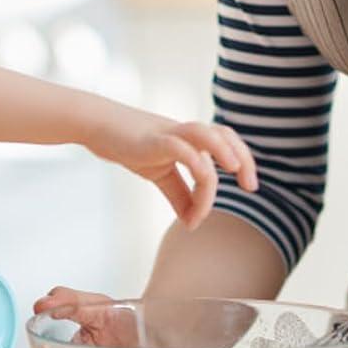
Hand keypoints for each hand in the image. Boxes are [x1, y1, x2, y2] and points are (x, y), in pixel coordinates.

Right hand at [85, 108, 256, 227]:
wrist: (96, 126)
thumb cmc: (128, 145)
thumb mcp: (158, 173)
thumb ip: (178, 194)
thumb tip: (192, 221)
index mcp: (190, 140)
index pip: (226, 142)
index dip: (243, 161)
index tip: (249, 187)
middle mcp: (184, 134)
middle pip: (224, 134)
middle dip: (243, 157)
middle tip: (251, 185)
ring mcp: (169, 134)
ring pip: (207, 135)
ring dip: (225, 152)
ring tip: (233, 173)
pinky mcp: (153, 140)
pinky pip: (181, 148)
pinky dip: (194, 166)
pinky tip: (196, 192)